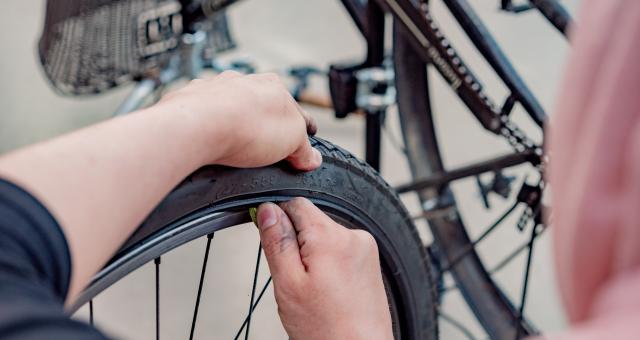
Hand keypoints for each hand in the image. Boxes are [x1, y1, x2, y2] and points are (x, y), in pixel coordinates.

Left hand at [156, 71, 320, 169]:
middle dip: (265, 125)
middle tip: (267, 150)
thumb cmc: (246, 127)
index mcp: (274, 86)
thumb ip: (304, 149)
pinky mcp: (189, 102)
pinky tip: (209, 144)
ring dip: (234, 123)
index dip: (301, 129)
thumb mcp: (292, 142)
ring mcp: (214, 89)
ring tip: (235, 150)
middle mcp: (243, 82)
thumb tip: (311, 157)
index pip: (295, 110)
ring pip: (230, 107)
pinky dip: (208, 127)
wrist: (195, 126)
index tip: (301, 144)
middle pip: (261, 106)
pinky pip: (203, 115)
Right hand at [256, 198, 392, 339]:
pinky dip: (329, 265)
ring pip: (325, 237)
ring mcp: (365, 249)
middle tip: (296, 279)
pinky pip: (340, 251)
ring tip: (315, 289)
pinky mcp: (370, 262)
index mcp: (330, 237)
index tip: (273, 243)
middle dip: (297, 244)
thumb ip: (276, 242)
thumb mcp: (288, 284)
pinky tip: (328, 290)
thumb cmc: (327, 329)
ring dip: (313, 256)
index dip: (278, 220)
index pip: (295, 204)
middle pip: (311, 221)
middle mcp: (353, 236)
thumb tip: (267, 210)